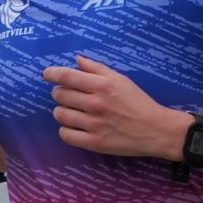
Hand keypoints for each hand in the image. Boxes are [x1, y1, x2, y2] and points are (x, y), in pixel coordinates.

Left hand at [48, 57, 184, 158]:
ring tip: (71, 112)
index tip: (46, 74)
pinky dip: (66, 130)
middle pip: (60, 95)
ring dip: (62, 111)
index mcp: (102, 85)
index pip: (66, 76)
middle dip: (60, 93)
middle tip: (68, 96)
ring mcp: (94, 125)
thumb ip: (97, 69)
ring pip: (60, 115)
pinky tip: (74, 127)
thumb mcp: (121, 79)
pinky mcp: (94, 142)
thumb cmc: (139, 102)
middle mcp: (96, 104)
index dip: (51, 74)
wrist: (155, 130)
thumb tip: (77, 59)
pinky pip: (66, 135)